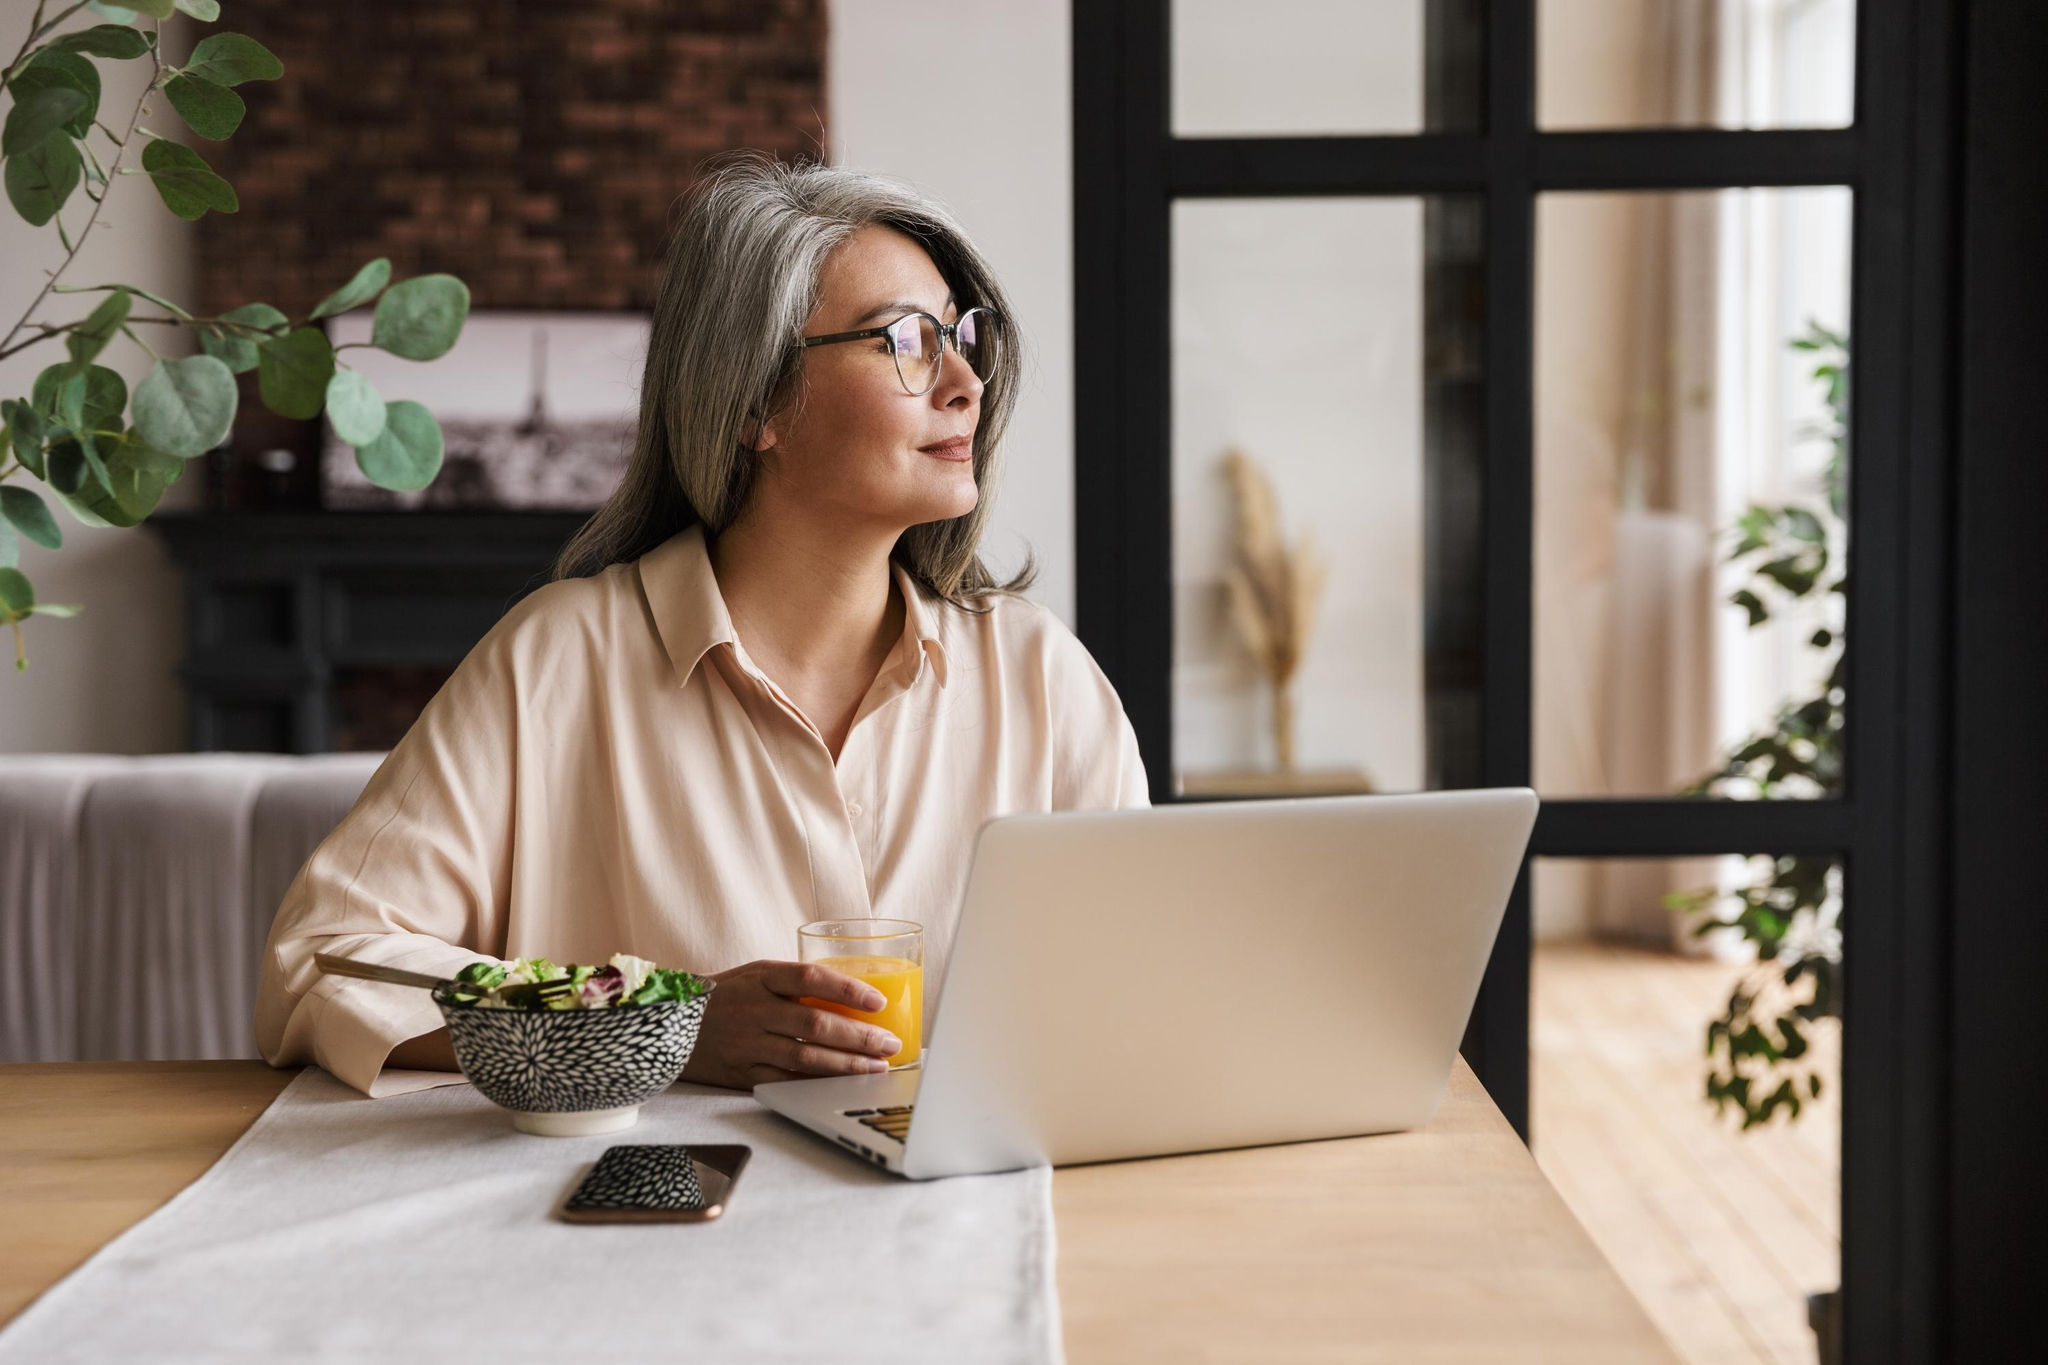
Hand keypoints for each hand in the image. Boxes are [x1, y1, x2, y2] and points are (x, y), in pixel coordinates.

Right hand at [680, 959, 901, 1089]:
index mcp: (761, 977)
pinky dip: (817, 1086)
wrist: (667, 1025)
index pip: (811, 978)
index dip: (848, 989)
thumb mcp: (754, 975)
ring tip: (876, 1068)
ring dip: (847, 1065)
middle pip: (816, 1022)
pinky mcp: (741, 1074)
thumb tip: (852, 994)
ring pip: (806, 1057)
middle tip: (889, 1044)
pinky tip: (841, 1086)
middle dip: (859, 1036)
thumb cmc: (723, 997)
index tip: (878, 1001)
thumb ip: (794, 983)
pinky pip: (787, 1083)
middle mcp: (754, 1009)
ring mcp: (747, 1044)